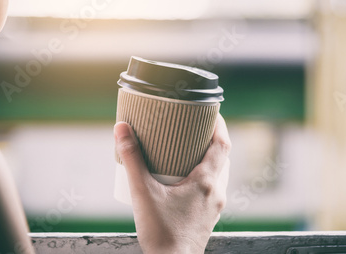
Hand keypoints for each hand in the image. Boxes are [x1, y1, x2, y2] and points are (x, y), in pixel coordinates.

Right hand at [114, 114, 230, 253]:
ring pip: (218, 175)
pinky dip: (204, 177)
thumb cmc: (161, 233)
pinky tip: (185, 181)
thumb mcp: (142, 192)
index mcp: (206, 182)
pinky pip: (212, 190)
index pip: (223, 145)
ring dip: (208, 160)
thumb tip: (121, 129)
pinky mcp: (208, 218)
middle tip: (195, 129)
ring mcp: (214, 207)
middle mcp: (216, 193)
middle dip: (211, 141)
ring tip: (189, 153)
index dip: (219, 125)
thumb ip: (132, 159)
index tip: (211, 112)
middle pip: (222, 158)